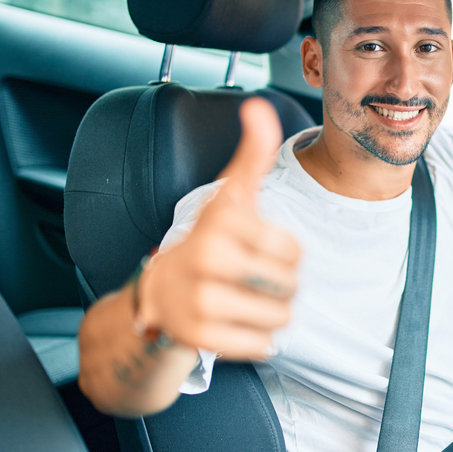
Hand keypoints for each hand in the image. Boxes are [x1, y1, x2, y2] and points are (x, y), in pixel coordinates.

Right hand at [136, 97, 300, 359]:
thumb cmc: (209, 239)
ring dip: (273, 312)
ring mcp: (199, 300)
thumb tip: (258, 106)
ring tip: (244, 298)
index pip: (293, 249)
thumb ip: (253, 154)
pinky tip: (235, 321)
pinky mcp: (200, 338)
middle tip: (250, 276)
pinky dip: (259, 338)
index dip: (285, 250)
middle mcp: (206, 258)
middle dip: (281, 283)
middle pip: (291, 284)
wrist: (159, 293)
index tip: (257, 245)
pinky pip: (264, 345)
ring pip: (282, 317)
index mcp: (221, 220)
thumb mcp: (230, 195)